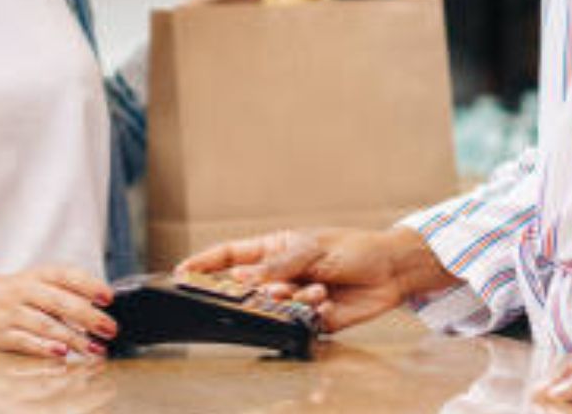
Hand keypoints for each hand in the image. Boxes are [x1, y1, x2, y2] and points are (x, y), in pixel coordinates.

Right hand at [0, 265, 118, 359]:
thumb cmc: (4, 292)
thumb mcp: (32, 282)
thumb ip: (60, 292)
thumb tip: (95, 308)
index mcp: (35, 275)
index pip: (66, 275)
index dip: (88, 284)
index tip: (108, 296)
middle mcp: (23, 291)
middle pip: (60, 302)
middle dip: (89, 317)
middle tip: (109, 328)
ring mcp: (10, 312)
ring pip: (46, 325)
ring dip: (73, 338)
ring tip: (94, 348)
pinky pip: (24, 341)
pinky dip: (44, 347)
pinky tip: (61, 353)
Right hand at [176, 227, 453, 331]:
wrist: (391, 272)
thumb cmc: (353, 249)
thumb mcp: (312, 249)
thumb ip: (276, 266)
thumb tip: (241, 279)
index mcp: (274, 250)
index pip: (230, 256)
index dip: (205, 264)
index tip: (181, 273)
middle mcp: (280, 275)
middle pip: (247, 288)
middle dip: (256, 291)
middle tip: (273, 290)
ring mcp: (293, 298)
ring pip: (271, 308)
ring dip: (290, 299)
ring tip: (315, 289)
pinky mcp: (310, 320)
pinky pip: (294, 323)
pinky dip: (306, 313)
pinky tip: (324, 300)